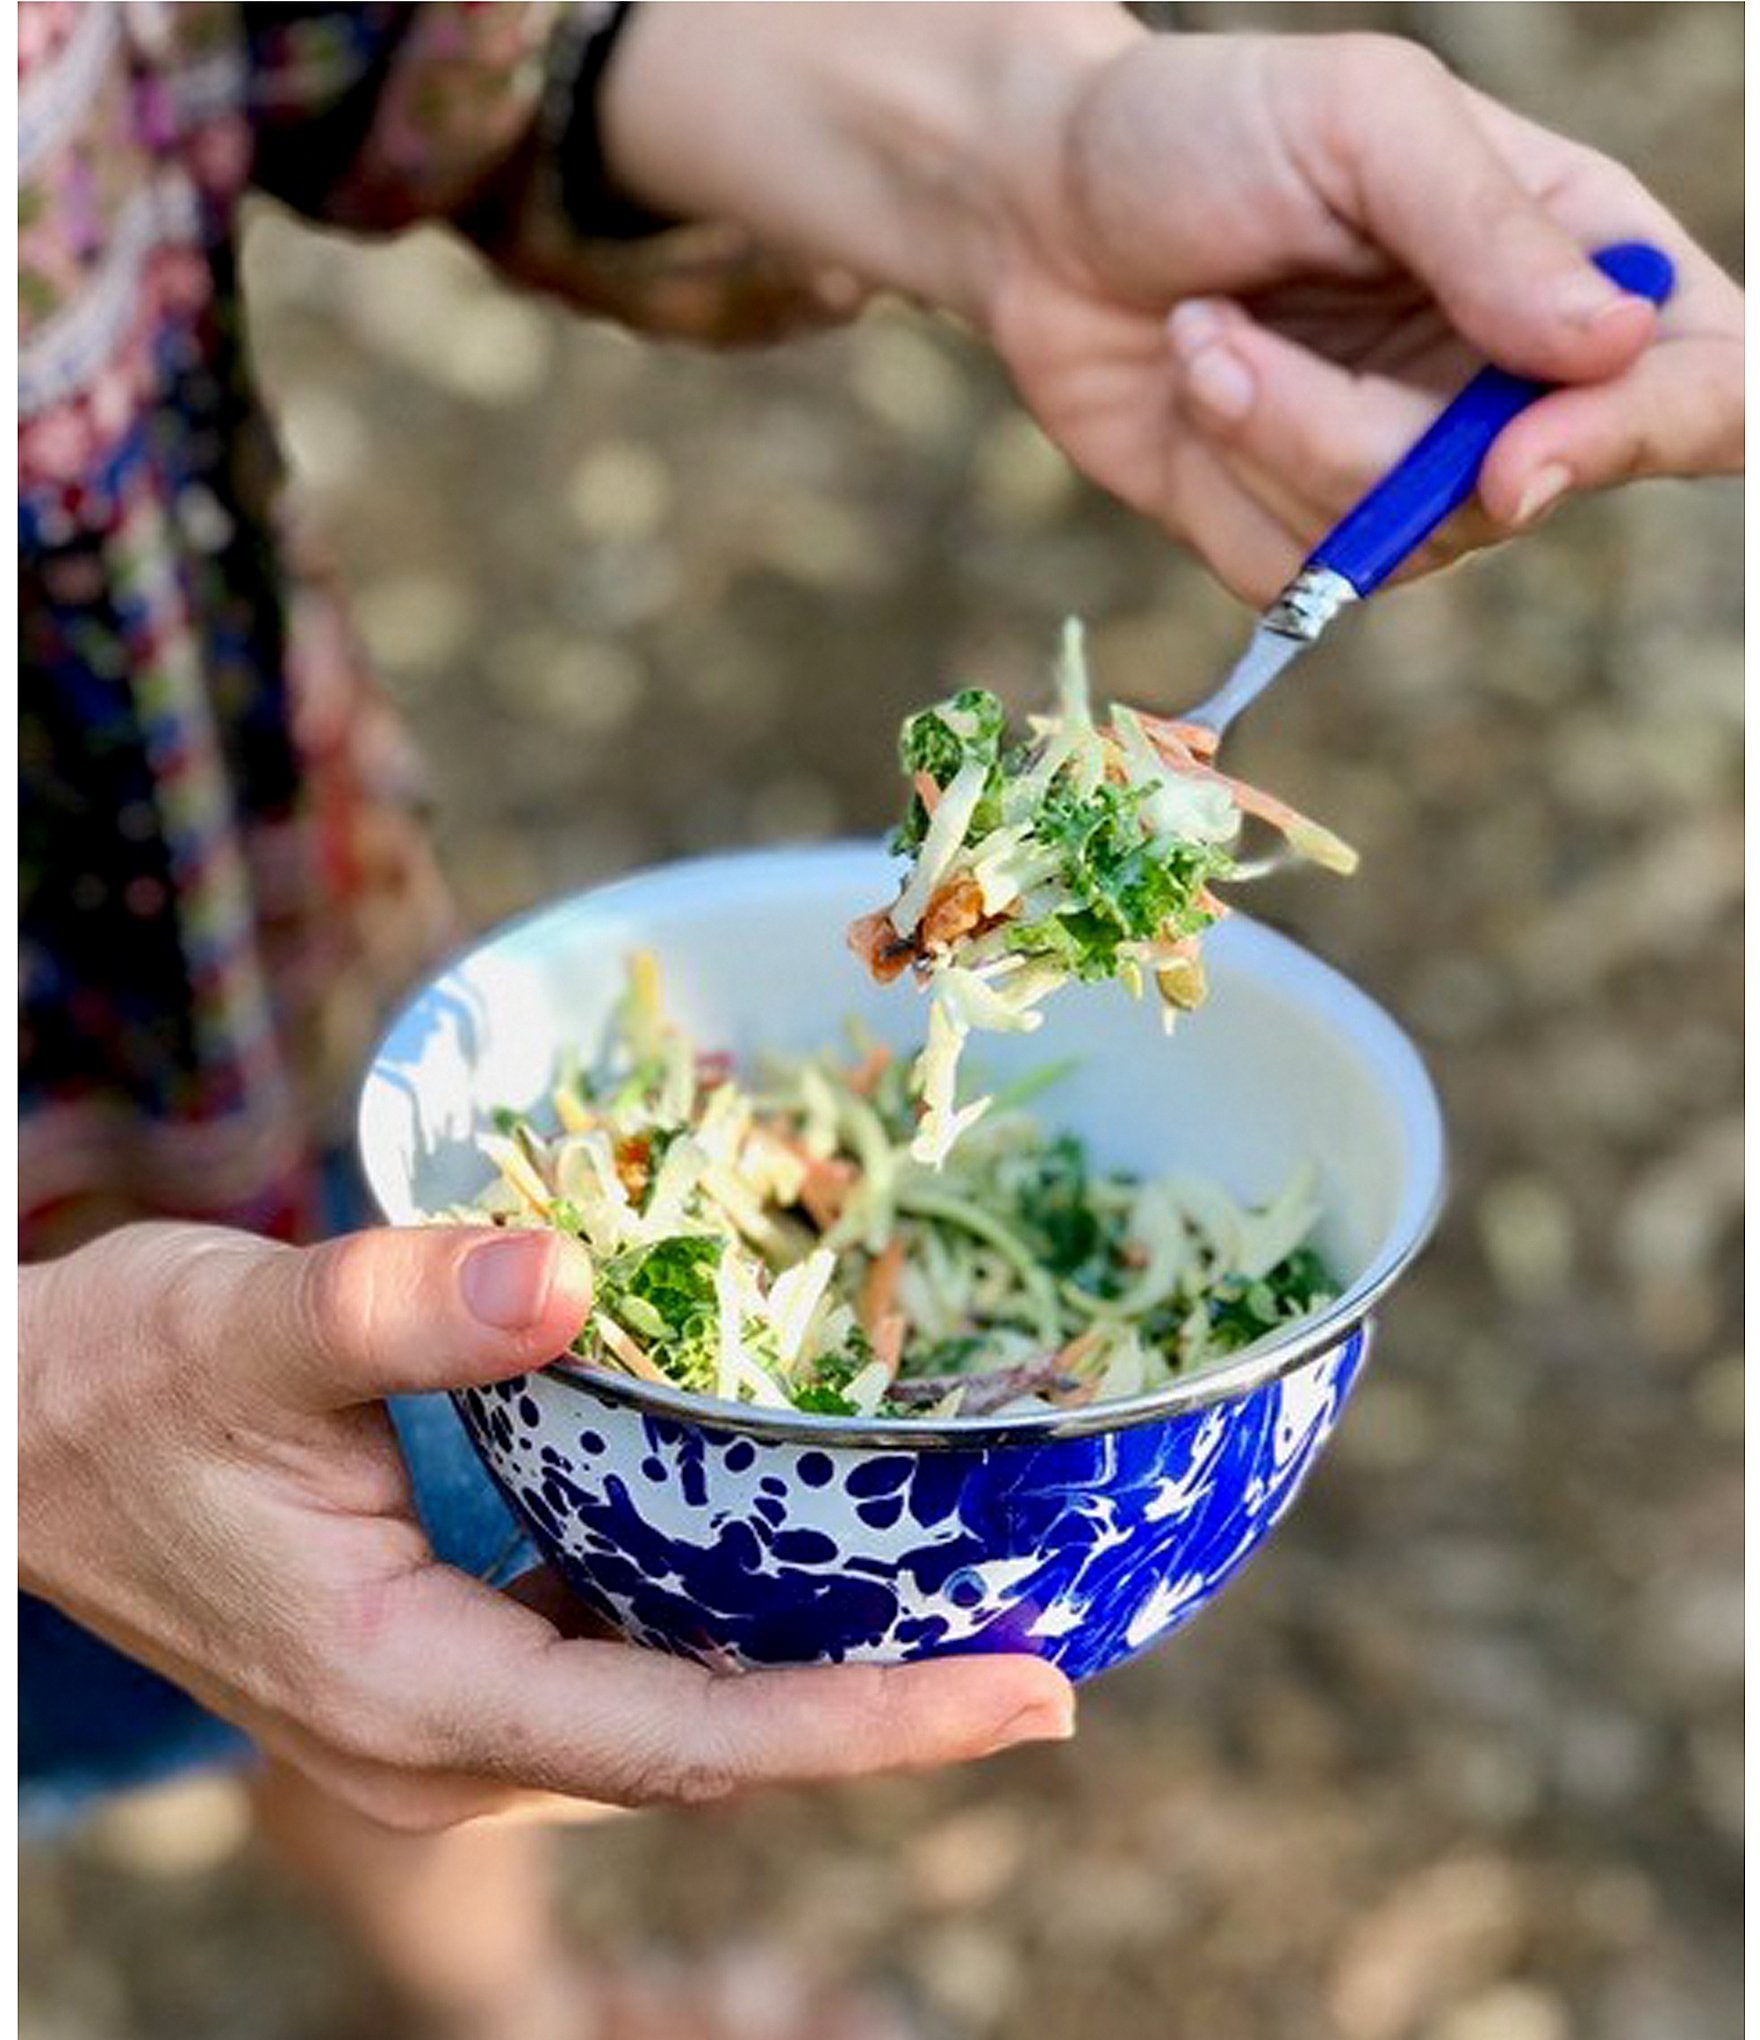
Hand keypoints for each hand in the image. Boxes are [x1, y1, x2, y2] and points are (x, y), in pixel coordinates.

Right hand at [19, 1223, 1072, 1830]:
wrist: (19, 1435)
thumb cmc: (114, 1384)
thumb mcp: (242, 1326)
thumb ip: (396, 1306)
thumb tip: (566, 1277)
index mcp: (411, 1695)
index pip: (685, 1741)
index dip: (868, 1730)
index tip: (1030, 1699)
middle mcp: (445, 1741)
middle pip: (708, 1752)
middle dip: (880, 1716)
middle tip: (1049, 1654)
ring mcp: (446, 1715)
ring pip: (673, 1718)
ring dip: (816, 1677)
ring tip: (966, 1610)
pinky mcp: (450, 1662)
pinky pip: (622, 1666)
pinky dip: (726, 1629)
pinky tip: (799, 1554)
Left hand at [984, 28, 1743, 599]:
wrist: (1041, 206)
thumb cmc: (1210, 128)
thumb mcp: (1364, 121)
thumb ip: (1487, 227)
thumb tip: (1610, 343)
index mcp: (1572, 263)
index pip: (1705, 384)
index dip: (1642, 437)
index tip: (1514, 460)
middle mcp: (1508, 387)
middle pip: (1521, 491)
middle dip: (1361, 434)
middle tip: (1237, 331)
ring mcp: (1405, 476)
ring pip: (1392, 543)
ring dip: (1269, 431)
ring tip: (1206, 328)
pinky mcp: (1300, 538)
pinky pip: (1295, 573)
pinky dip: (1225, 474)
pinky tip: (1193, 378)